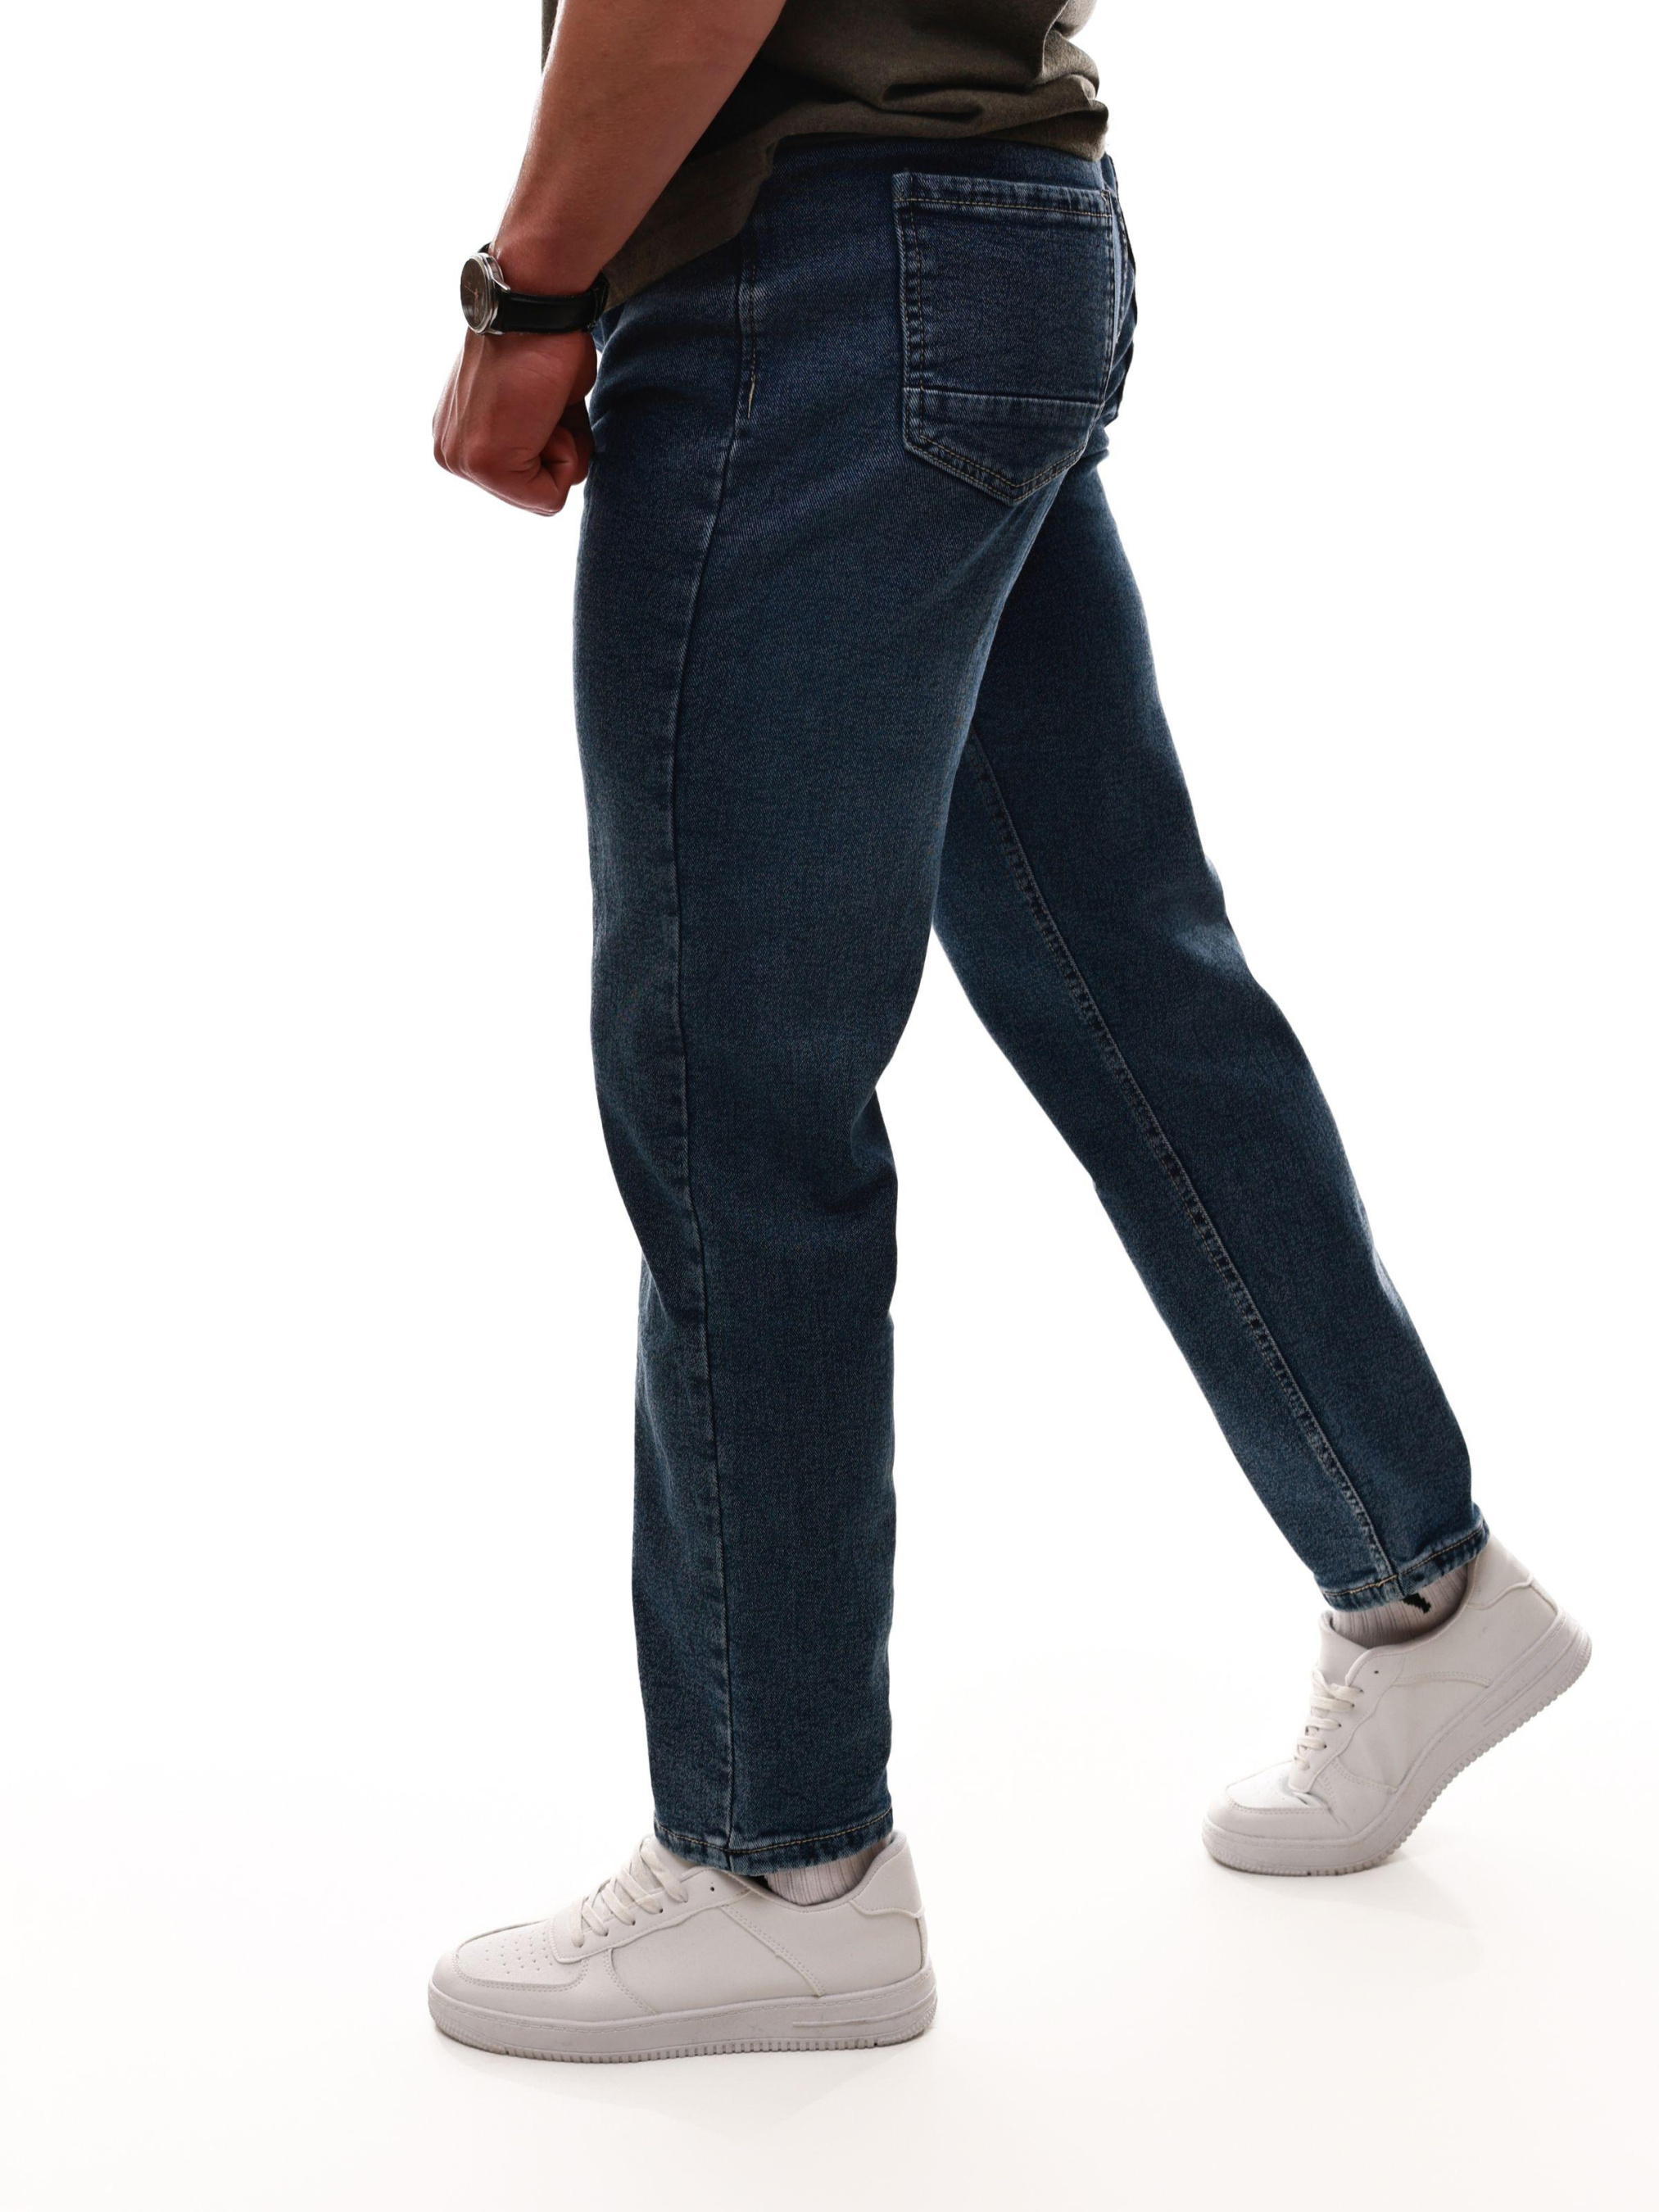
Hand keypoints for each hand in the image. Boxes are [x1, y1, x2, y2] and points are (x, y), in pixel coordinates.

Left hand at [432, 327, 596, 515]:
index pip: (523, 482)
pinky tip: (546, 412)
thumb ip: (535, 439)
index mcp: (457, 438)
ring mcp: (462, 462)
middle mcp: (450, 454)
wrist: (534, 304)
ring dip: (563, 451)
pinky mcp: (484, 465)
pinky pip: (550, 498)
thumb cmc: (544, 340)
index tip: (541, 400)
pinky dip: (569, 456)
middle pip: (533, 494)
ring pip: (544, 497)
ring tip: (544, 404)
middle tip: (545, 402)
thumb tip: (553, 453)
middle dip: (557, 454)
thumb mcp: (534, 407)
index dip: (553, 446)